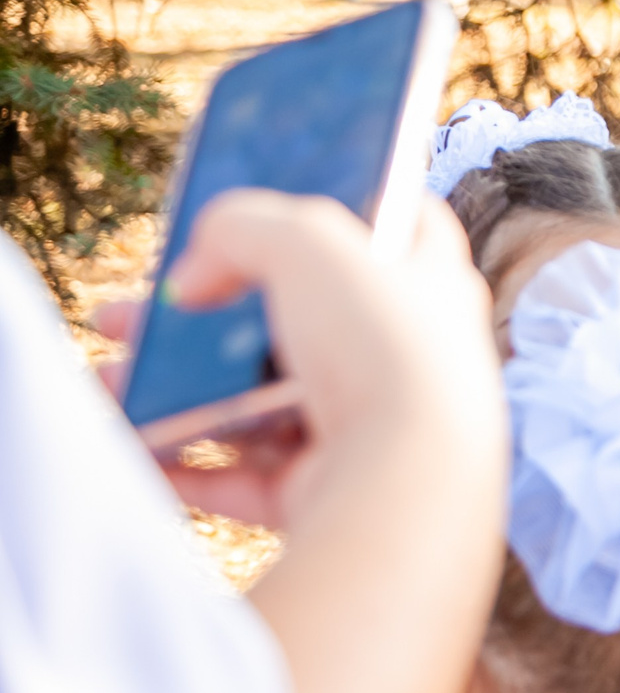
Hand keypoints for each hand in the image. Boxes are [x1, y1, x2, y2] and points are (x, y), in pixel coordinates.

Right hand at [122, 191, 498, 527]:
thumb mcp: (309, 240)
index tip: (287, 199)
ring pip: (256, 403)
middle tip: (143, 305)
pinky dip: (184, 462)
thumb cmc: (384, 344)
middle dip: (208, 313)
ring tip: (114, 377)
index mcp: (432, 288)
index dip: (348, 204)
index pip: (403, 227)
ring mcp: (366, 432)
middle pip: (296, 322)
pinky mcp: (327, 493)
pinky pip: (240, 479)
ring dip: (178, 389)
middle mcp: (407, 361)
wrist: (408, 478)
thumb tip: (195, 275)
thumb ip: (244, 225)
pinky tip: (136, 438)